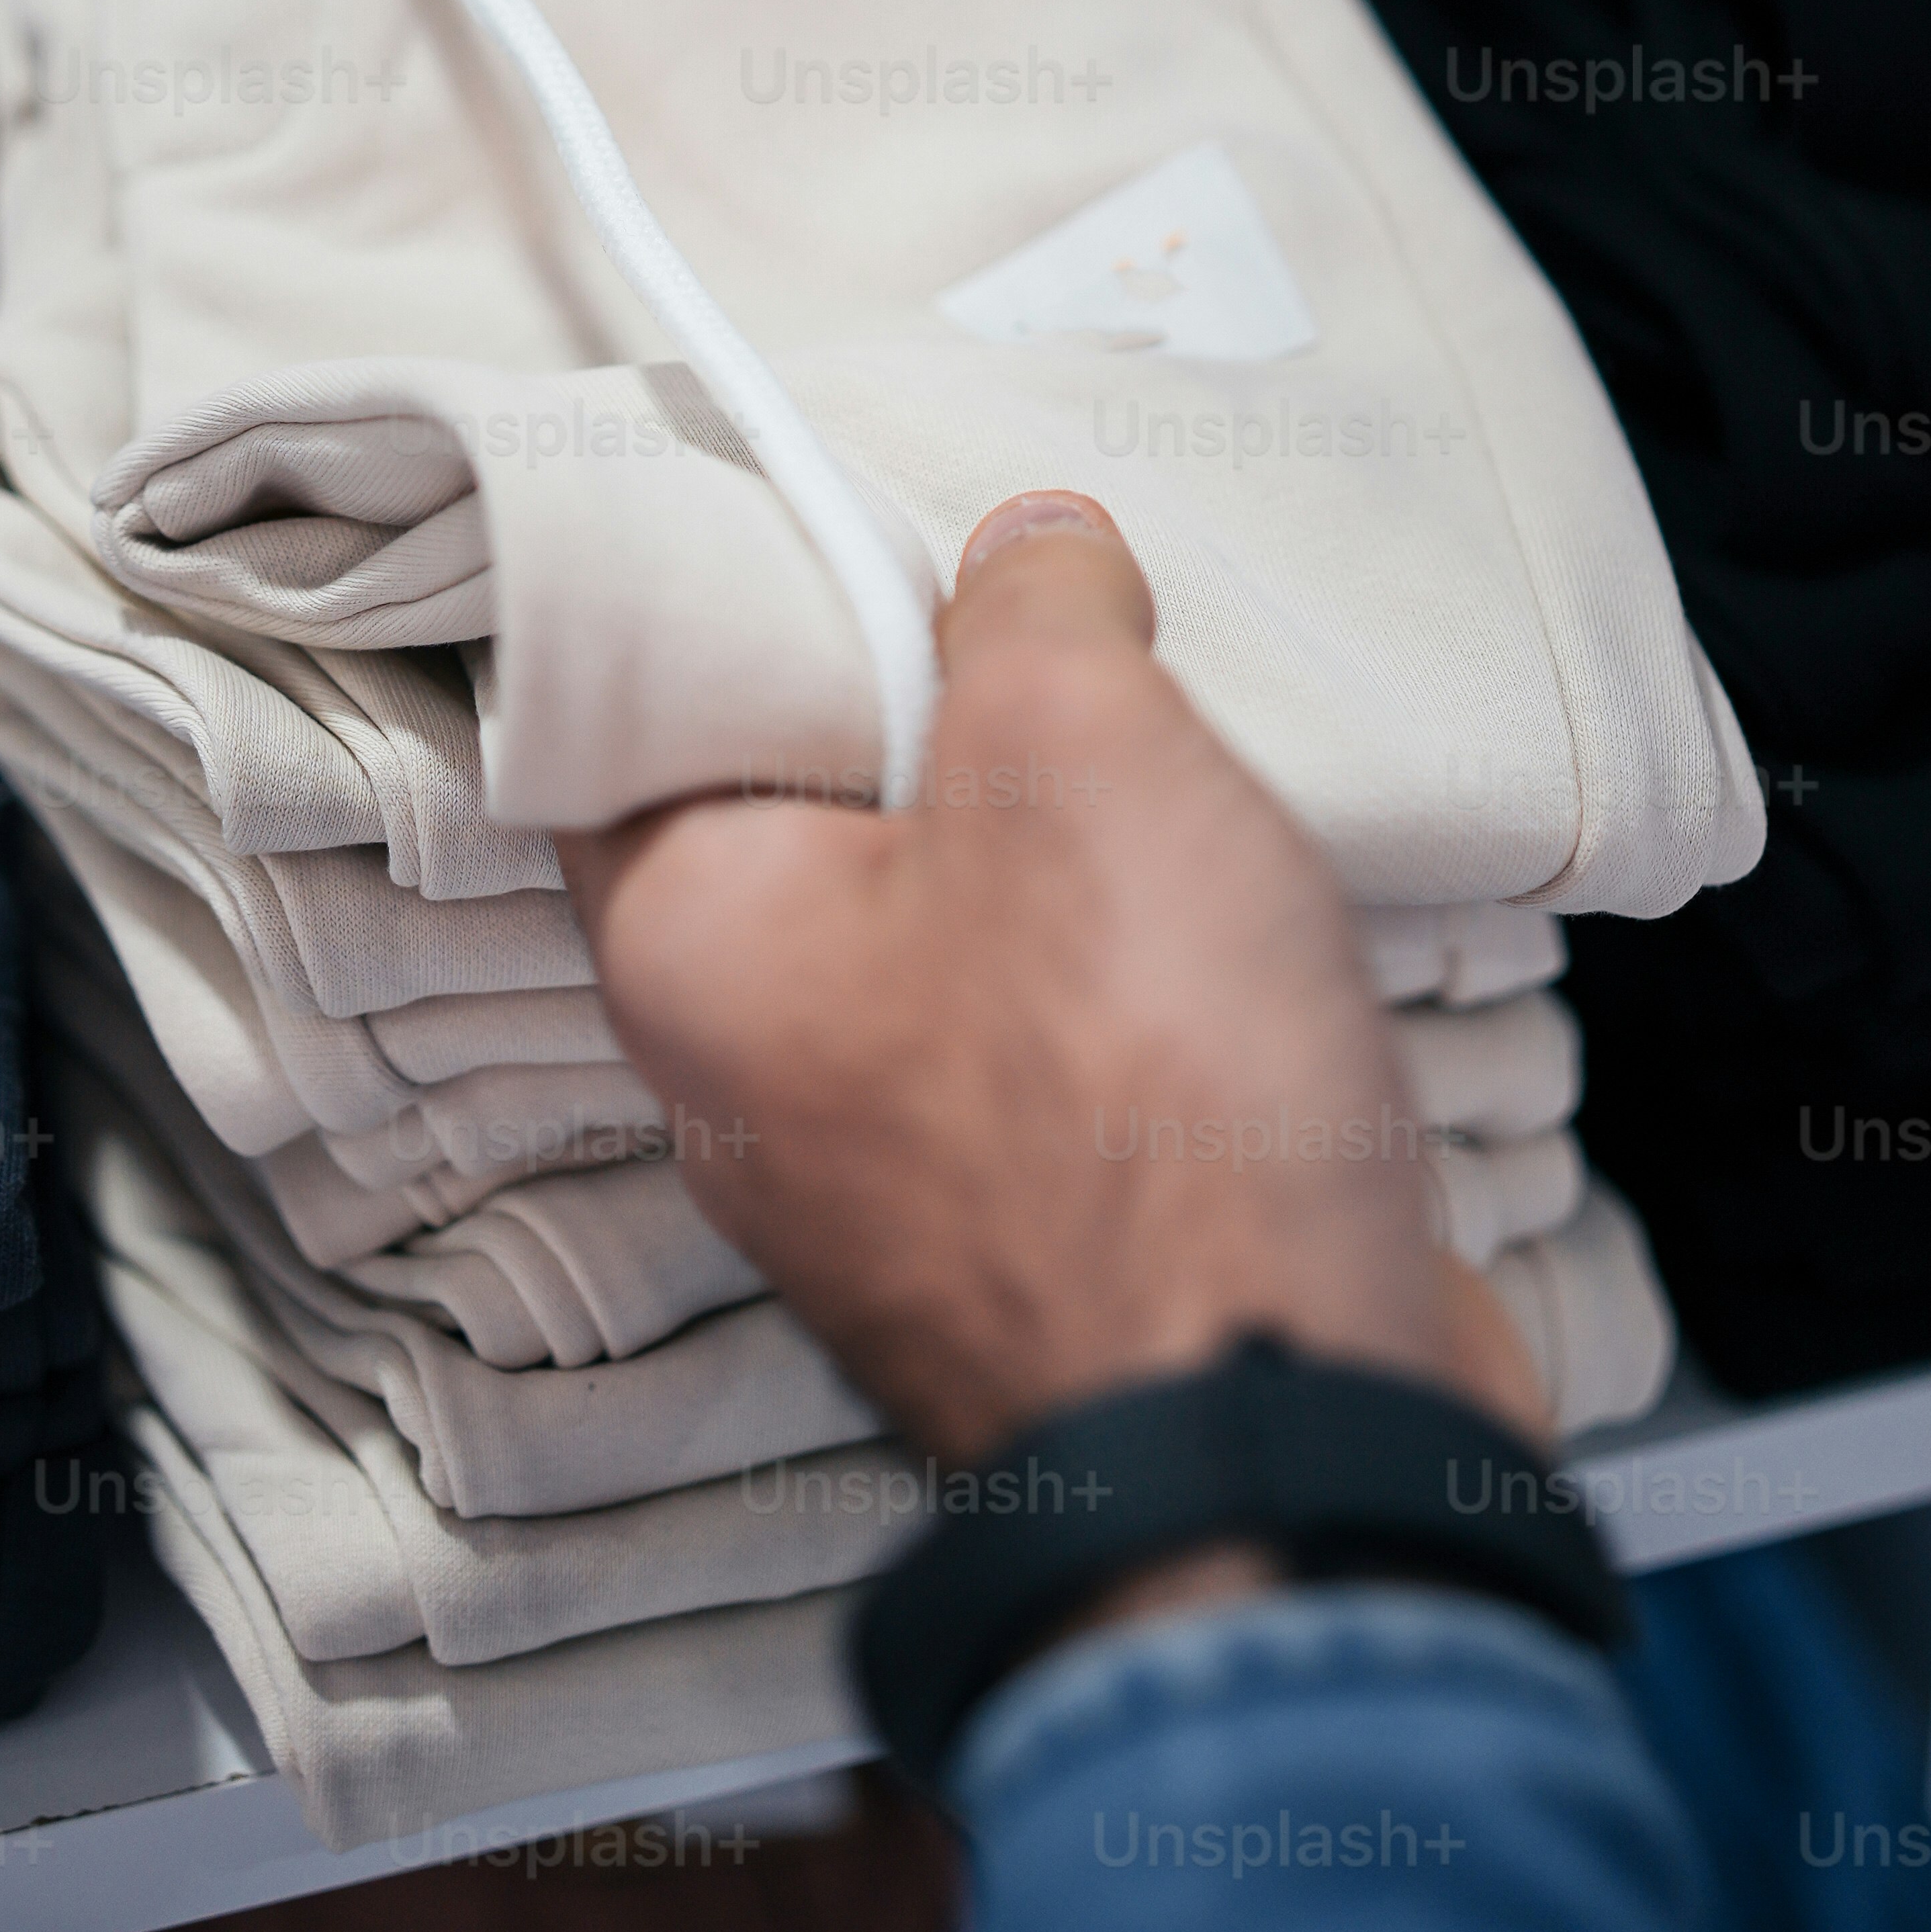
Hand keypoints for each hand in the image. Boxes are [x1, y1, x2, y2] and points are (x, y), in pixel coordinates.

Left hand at [556, 492, 1545, 1468]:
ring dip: (1065, 844)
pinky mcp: (1043, 1245)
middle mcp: (752, 1082)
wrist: (1286, 1433)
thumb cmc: (1137, 1099)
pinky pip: (1064, 1051)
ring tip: (1173, 740)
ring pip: (958, 934)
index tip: (851, 499)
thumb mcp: (1078, 747)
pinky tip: (1230, 914)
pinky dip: (1137, 973)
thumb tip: (1030, 550)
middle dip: (941, 709)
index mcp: (691, 946)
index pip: (644, 710)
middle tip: (1055, 604)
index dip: (747, 591)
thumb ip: (1035, 611)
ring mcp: (898, 1186)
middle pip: (820, 817)